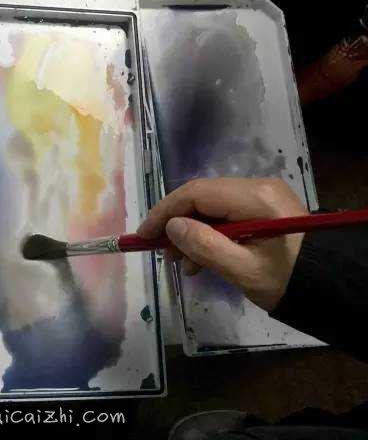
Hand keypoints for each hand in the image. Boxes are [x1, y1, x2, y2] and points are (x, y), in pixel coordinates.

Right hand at [137, 178, 306, 310]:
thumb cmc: (289, 282)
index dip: (165, 212)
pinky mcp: (264, 207)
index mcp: (255, 199)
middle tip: (161, 252)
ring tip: (181, 262)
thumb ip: (205, 246)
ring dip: (192, 231)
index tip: (143, 235)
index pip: (196, 194)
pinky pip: (226, 213)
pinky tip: (201, 259)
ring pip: (211, 205)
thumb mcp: (243, 270)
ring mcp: (262, 196)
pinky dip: (209, 233)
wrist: (331, 287)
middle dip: (176, 223)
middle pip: (201, 196)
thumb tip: (172, 227)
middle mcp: (258, 187)